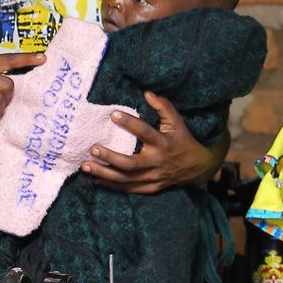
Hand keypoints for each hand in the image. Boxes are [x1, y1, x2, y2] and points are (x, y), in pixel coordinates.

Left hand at [81, 93, 217, 193]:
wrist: (197, 167)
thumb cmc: (183, 140)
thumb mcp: (177, 123)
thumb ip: (164, 107)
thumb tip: (147, 93)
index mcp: (164, 143)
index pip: (145, 132)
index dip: (130, 123)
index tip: (113, 114)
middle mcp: (157, 162)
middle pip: (130, 163)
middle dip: (110, 157)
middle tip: (93, 149)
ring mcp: (153, 177)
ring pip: (125, 179)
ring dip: (104, 173)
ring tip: (85, 165)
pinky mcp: (150, 188)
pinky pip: (128, 189)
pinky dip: (111, 185)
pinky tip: (96, 179)